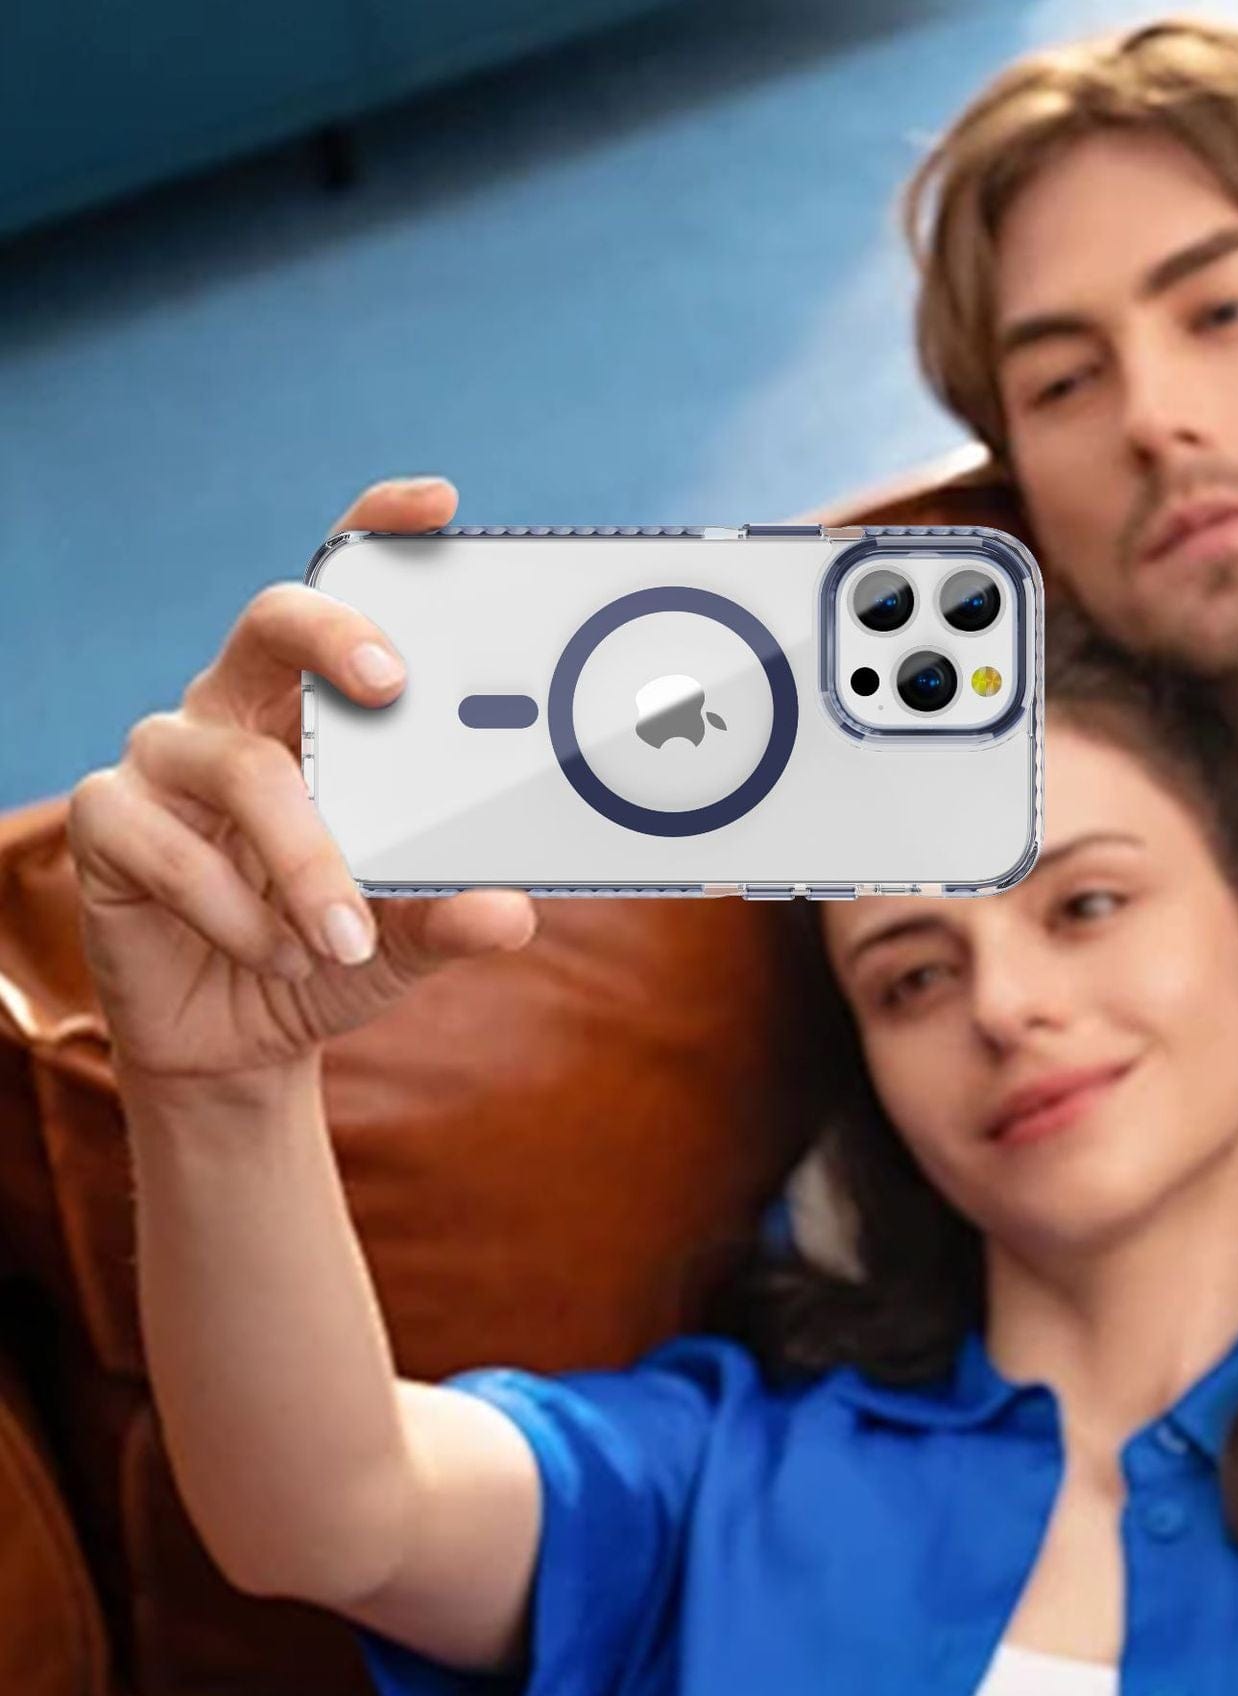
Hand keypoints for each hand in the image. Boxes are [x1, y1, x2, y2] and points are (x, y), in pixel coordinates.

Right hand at [69, 477, 538, 1086]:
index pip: (342, 595)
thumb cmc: (334, 952)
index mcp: (318, 712)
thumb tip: (513, 912)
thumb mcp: (410, 935)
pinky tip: (278, 951)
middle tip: (395, 683)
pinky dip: (238, 911)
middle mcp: (239, 710)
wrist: (242, 1035)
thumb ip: (455, 913)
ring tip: (344, 936)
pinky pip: (174, 851)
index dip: (379, 531)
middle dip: (335, 635)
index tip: (439, 503)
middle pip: (271, 621)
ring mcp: (167, 759)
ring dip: (307, 860)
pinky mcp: (109, 822)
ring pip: (241, 772)